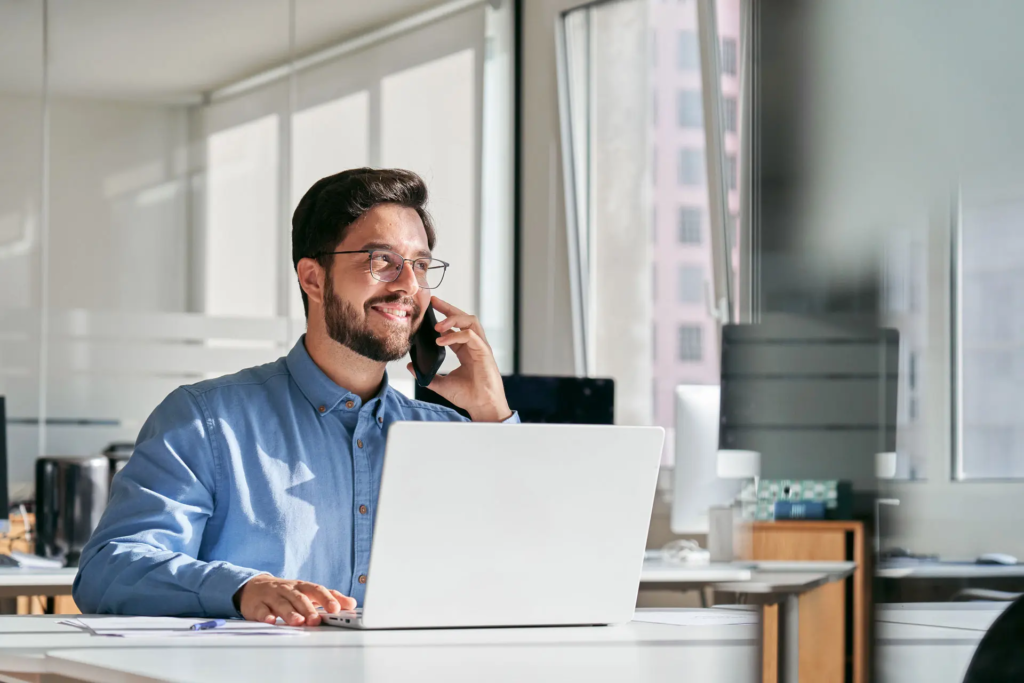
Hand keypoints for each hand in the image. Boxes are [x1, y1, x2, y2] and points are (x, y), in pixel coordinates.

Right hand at [234, 575, 355, 625]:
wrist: (254, 587)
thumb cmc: (286, 592)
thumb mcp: (306, 593)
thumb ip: (328, 598)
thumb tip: (351, 604)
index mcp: (302, 587)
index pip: (317, 590)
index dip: (327, 599)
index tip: (337, 608)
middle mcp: (288, 589)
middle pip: (300, 597)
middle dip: (309, 609)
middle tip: (316, 620)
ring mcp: (272, 596)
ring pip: (282, 603)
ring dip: (290, 612)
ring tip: (298, 622)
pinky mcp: (257, 605)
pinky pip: (261, 610)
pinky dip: (266, 615)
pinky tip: (270, 621)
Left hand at [408, 296, 511, 421]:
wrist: (482, 406)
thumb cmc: (468, 396)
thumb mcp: (442, 384)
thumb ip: (427, 375)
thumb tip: (411, 367)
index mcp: (465, 350)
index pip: (454, 327)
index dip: (443, 317)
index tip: (429, 309)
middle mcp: (474, 345)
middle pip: (463, 318)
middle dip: (448, 308)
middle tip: (433, 301)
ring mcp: (480, 347)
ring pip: (470, 321)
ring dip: (453, 319)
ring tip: (437, 325)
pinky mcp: (484, 351)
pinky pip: (470, 335)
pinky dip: (455, 335)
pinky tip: (441, 340)